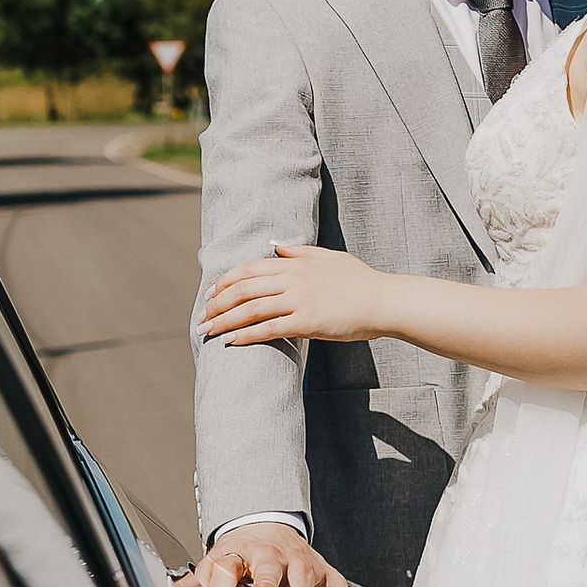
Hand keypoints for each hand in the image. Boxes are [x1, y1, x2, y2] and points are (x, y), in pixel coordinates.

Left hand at [199, 244, 385, 352]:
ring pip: (251, 309)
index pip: (250, 268)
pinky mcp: (308, 322)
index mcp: (296, 263)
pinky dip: (246, 336)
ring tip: (207, 332)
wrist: (384, 301)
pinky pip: (269, 329)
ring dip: (224, 321)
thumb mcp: (329, 257)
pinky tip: (231, 342)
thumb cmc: (360, 281)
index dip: (226, 281)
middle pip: (244, 288)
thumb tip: (274, 244)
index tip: (211, 294)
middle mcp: (294, 279)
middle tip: (202, 317)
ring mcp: (300, 300)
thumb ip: (299, 251)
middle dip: (217, 304)